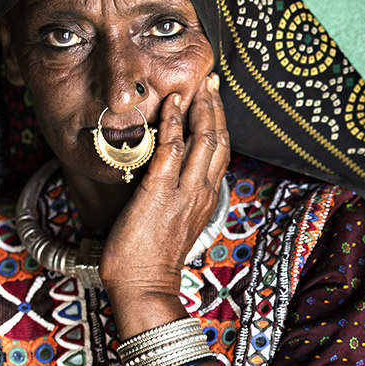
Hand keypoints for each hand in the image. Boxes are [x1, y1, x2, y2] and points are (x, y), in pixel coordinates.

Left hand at [100, 73, 230, 331]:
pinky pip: (172, 148)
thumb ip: (179, 199)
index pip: (220, 151)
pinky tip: (171, 102)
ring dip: (200, 106)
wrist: (144, 285)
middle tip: (210, 80)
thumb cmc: (151, 259)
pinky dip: (173, 121)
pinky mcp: (160, 191)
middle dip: (215, 105)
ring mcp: (184, 191)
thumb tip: (168, 179)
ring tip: (195, 84)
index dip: (219, 122)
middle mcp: (201, 191)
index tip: (213, 98)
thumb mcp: (175, 223)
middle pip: (218, 138)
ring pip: (203, 138)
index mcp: (206, 198)